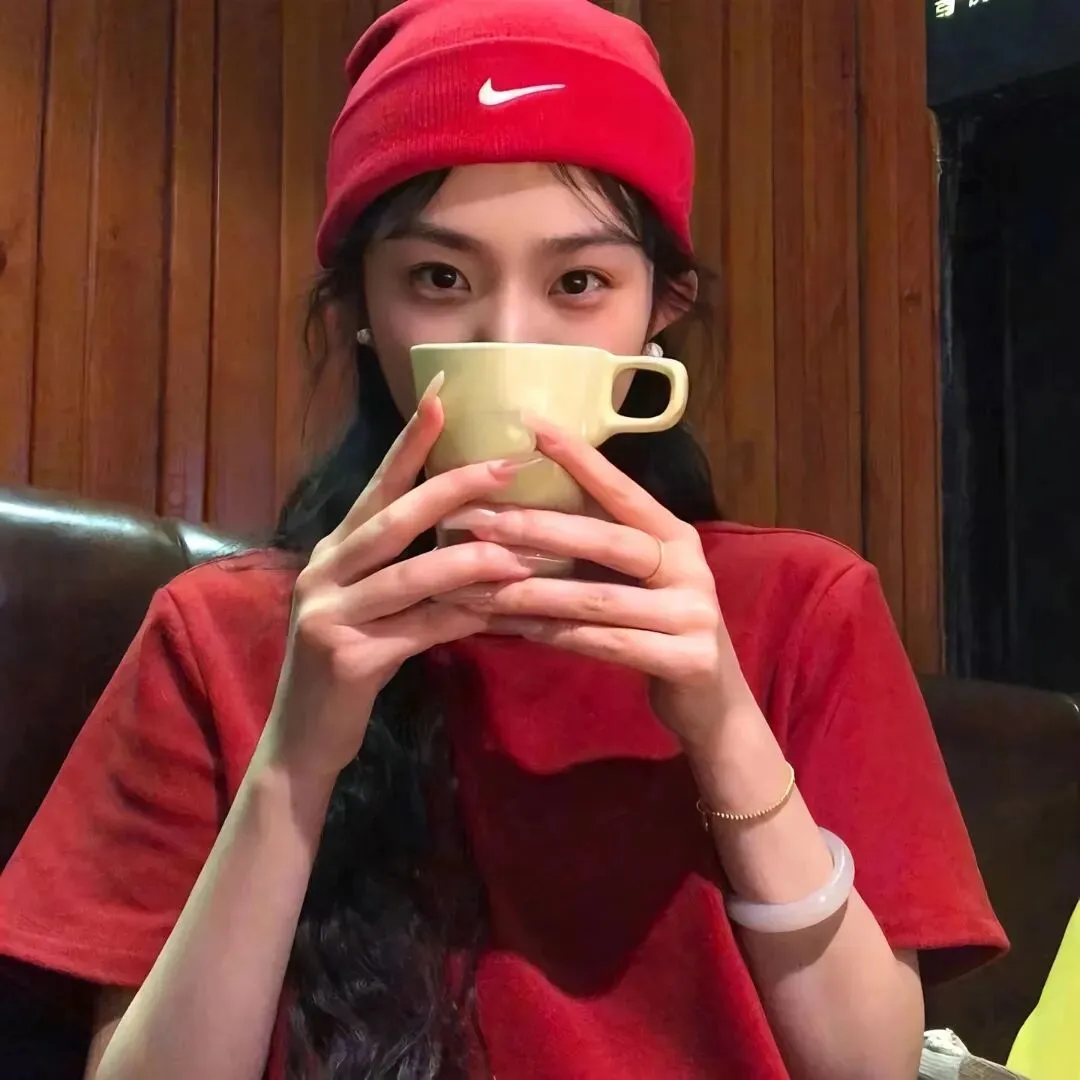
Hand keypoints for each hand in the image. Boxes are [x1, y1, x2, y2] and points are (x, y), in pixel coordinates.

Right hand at [260, 380, 536, 782]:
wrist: (303, 737)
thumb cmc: (348, 661)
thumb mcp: (369, 604)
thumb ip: (403, 565)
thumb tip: (474, 530)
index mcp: (333, 551)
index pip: (377, 485)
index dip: (410, 441)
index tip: (444, 396)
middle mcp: (324, 572)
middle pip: (393, 519)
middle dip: (452, 488)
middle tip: (507, 464)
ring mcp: (330, 615)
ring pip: (409, 574)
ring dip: (471, 560)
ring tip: (523, 550)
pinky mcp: (347, 659)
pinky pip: (418, 628)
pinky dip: (462, 616)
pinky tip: (501, 610)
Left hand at [438, 418, 756, 751]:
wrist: (712, 703)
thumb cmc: (661, 628)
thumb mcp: (639, 579)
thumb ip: (599, 545)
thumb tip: (522, 506)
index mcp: (676, 536)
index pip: (623, 490)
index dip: (581, 458)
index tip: (533, 426)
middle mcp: (690, 566)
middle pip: (607, 540)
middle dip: (538, 529)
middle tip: (479, 521)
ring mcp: (693, 614)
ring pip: (596, 599)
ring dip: (529, 593)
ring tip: (475, 586)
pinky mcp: (687, 659)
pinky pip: (604, 644)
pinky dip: (552, 635)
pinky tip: (510, 628)